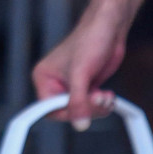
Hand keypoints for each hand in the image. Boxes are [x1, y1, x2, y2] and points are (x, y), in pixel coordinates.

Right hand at [33, 0, 146, 129]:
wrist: (108, 27)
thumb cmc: (90, 41)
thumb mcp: (81, 75)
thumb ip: (78, 101)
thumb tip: (80, 125)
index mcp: (43, 78)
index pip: (48, 108)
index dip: (67, 113)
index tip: (83, 112)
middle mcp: (55, 83)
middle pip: (67, 111)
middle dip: (87, 108)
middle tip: (100, 98)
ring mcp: (71, 85)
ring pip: (81, 109)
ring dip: (97, 107)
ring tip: (106, 96)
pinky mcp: (86, 85)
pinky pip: (90, 104)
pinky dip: (101, 103)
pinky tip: (108, 95)